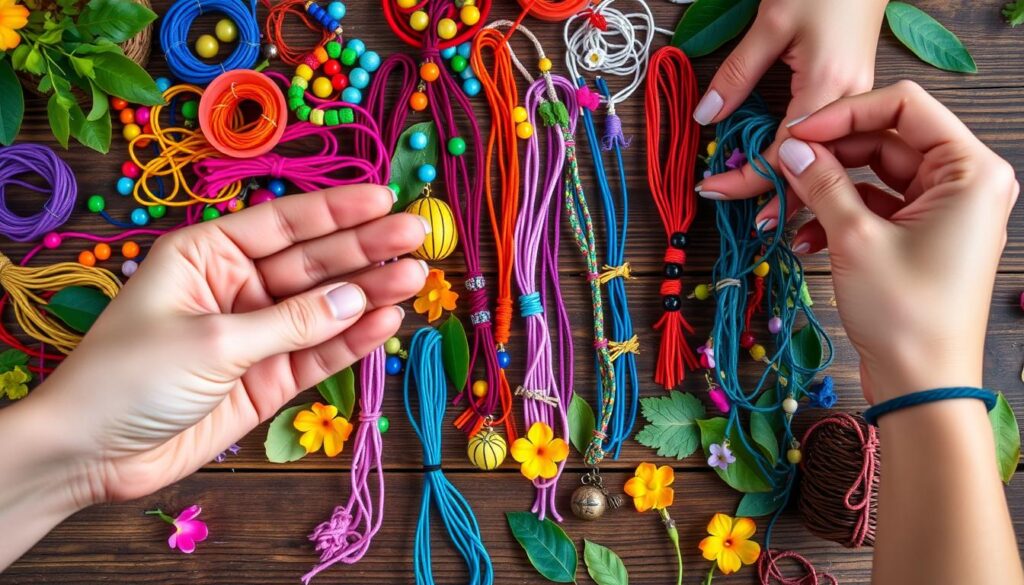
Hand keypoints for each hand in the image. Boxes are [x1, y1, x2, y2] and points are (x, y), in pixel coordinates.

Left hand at [27, 185, 428, 504]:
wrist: (90, 455)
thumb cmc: (129, 377)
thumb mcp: (211, 341)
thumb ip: (290, 322)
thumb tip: (357, 298)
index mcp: (208, 255)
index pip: (284, 224)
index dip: (337, 211)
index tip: (385, 198)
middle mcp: (237, 287)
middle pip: (313, 263)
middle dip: (365, 250)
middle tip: (419, 237)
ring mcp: (256, 335)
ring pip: (324, 308)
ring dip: (369, 294)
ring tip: (416, 278)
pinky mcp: (267, 380)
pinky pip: (318, 354)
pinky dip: (352, 341)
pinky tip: (387, 321)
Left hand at [695, 0, 886, 221]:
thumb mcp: (770, 26)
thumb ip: (736, 75)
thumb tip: (706, 118)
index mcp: (829, 91)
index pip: (783, 156)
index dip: (745, 179)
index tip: (710, 191)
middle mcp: (850, 106)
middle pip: (814, 172)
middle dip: (778, 201)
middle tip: (746, 227)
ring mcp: (857, 104)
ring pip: (826, 164)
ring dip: (794, 189)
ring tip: (764, 212)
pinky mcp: (854, 97)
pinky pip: (831, 145)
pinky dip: (807, 165)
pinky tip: (789, 177)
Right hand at [712, 81, 1017, 403]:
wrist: (923, 385)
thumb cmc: (907, 315)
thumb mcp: (856, 239)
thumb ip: (823, 183)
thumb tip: (792, 147)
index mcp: (971, 170)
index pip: (905, 105)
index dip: (845, 112)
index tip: (796, 131)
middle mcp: (965, 182)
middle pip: (887, 137)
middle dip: (830, 152)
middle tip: (780, 165)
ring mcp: (943, 209)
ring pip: (875, 173)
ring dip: (826, 187)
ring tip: (781, 206)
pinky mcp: (922, 235)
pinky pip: (875, 206)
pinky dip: (838, 214)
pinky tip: (801, 235)